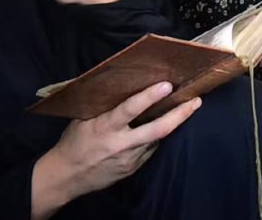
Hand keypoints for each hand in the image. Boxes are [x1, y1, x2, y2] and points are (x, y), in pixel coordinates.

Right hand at [31, 82, 200, 218]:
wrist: (65, 177)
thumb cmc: (74, 142)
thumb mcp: (84, 119)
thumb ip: (105, 105)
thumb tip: (123, 83)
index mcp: (105, 127)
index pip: (130, 110)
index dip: (149, 97)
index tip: (167, 85)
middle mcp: (120, 144)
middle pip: (158, 129)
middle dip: (180, 115)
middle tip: (196, 101)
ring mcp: (130, 158)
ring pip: (158, 138)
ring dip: (173, 123)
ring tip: (187, 108)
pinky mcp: (134, 168)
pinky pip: (150, 148)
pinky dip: (157, 137)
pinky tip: (163, 126)